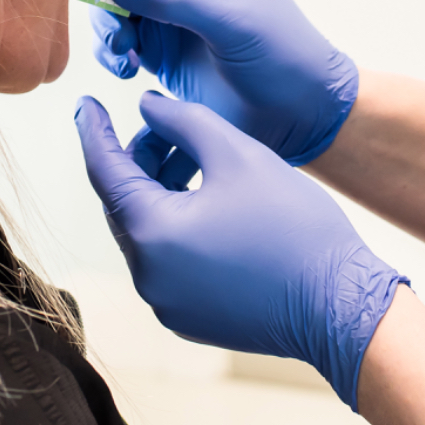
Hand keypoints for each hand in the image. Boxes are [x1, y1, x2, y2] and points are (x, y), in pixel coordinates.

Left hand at [75, 92, 406, 410]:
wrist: (339, 305)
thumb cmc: (293, 226)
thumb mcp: (238, 154)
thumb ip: (184, 121)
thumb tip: (148, 108)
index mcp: (151, 233)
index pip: (105, 171)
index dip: (95, 131)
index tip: (86, 105)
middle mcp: (147, 276)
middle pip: (126, 203)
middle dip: (141, 160)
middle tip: (168, 127)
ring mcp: (167, 303)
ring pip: (148, 233)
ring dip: (162, 193)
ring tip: (197, 161)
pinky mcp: (190, 318)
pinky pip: (169, 263)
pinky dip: (178, 228)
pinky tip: (211, 205)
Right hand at [88, 0, 357, 164]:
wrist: (298, 109)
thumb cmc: (278, 48)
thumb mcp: (224, 13)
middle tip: (108, 12)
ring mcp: (172, 11)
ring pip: (115, 2)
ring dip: (108, 23)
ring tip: (123, 49)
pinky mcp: (163, 49)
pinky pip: (121, 39)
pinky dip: (114, 51)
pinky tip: (127, 68)